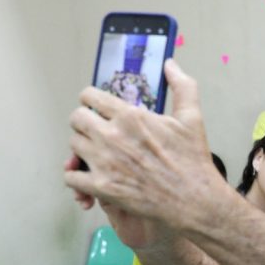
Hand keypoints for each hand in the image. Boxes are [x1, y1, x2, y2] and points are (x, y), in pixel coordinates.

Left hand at [66, 60, 228, 245]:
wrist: (194, 199)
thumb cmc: (193, 161)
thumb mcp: (192, 118)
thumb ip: (182, 86)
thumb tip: (171, 65)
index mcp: (130, 116)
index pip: (89, 96)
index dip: (91, 100)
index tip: (96, 107)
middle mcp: (112, 136)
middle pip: (76, 118)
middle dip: (85, 122)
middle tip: (95, 130)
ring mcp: (104, 162)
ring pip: (72, 145)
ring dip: (82, 147)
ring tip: (95, 153)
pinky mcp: (102, 187)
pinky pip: (71, 177)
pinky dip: (77, 177)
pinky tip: (89, 176)